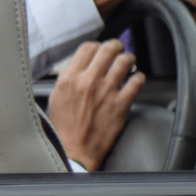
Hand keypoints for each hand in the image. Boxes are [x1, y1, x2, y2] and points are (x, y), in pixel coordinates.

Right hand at [48, 38, 141, 171]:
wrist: (74, 150)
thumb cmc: (64, 127)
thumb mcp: (56, 97)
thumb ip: (69, 79)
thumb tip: (81, 66)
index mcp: (69, 78)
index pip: (87, 48)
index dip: (96, 46)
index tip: (100, 50)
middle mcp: (88, 81)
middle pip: (108, 49)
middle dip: (116, 46)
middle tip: (118, 50)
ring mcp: (106, 92)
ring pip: (125, 61)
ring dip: (129, 59)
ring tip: (129, 63)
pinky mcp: (121, 104)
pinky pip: (137, 81)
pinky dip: (139, 77)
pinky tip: (135, 80)